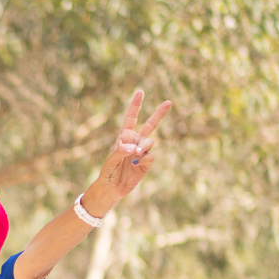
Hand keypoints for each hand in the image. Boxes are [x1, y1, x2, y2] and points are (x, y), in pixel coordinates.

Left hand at [94, 89, 170, 203]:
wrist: (113, 186)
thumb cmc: (109, 170)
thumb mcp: (111, 158)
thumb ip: (121, 150)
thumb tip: (134, 148)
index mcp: (125, 136)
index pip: (131, 118)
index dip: (136, 105)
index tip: (140, 92)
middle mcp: (136, 141)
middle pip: (150, 125)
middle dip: (159, 114)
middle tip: (169, 102)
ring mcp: (142, 151)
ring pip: (150, 141)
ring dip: (144, 146)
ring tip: (136, 154)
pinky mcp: (147, 162)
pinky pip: (150, 156)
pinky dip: (144, 158)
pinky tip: (136, 164)